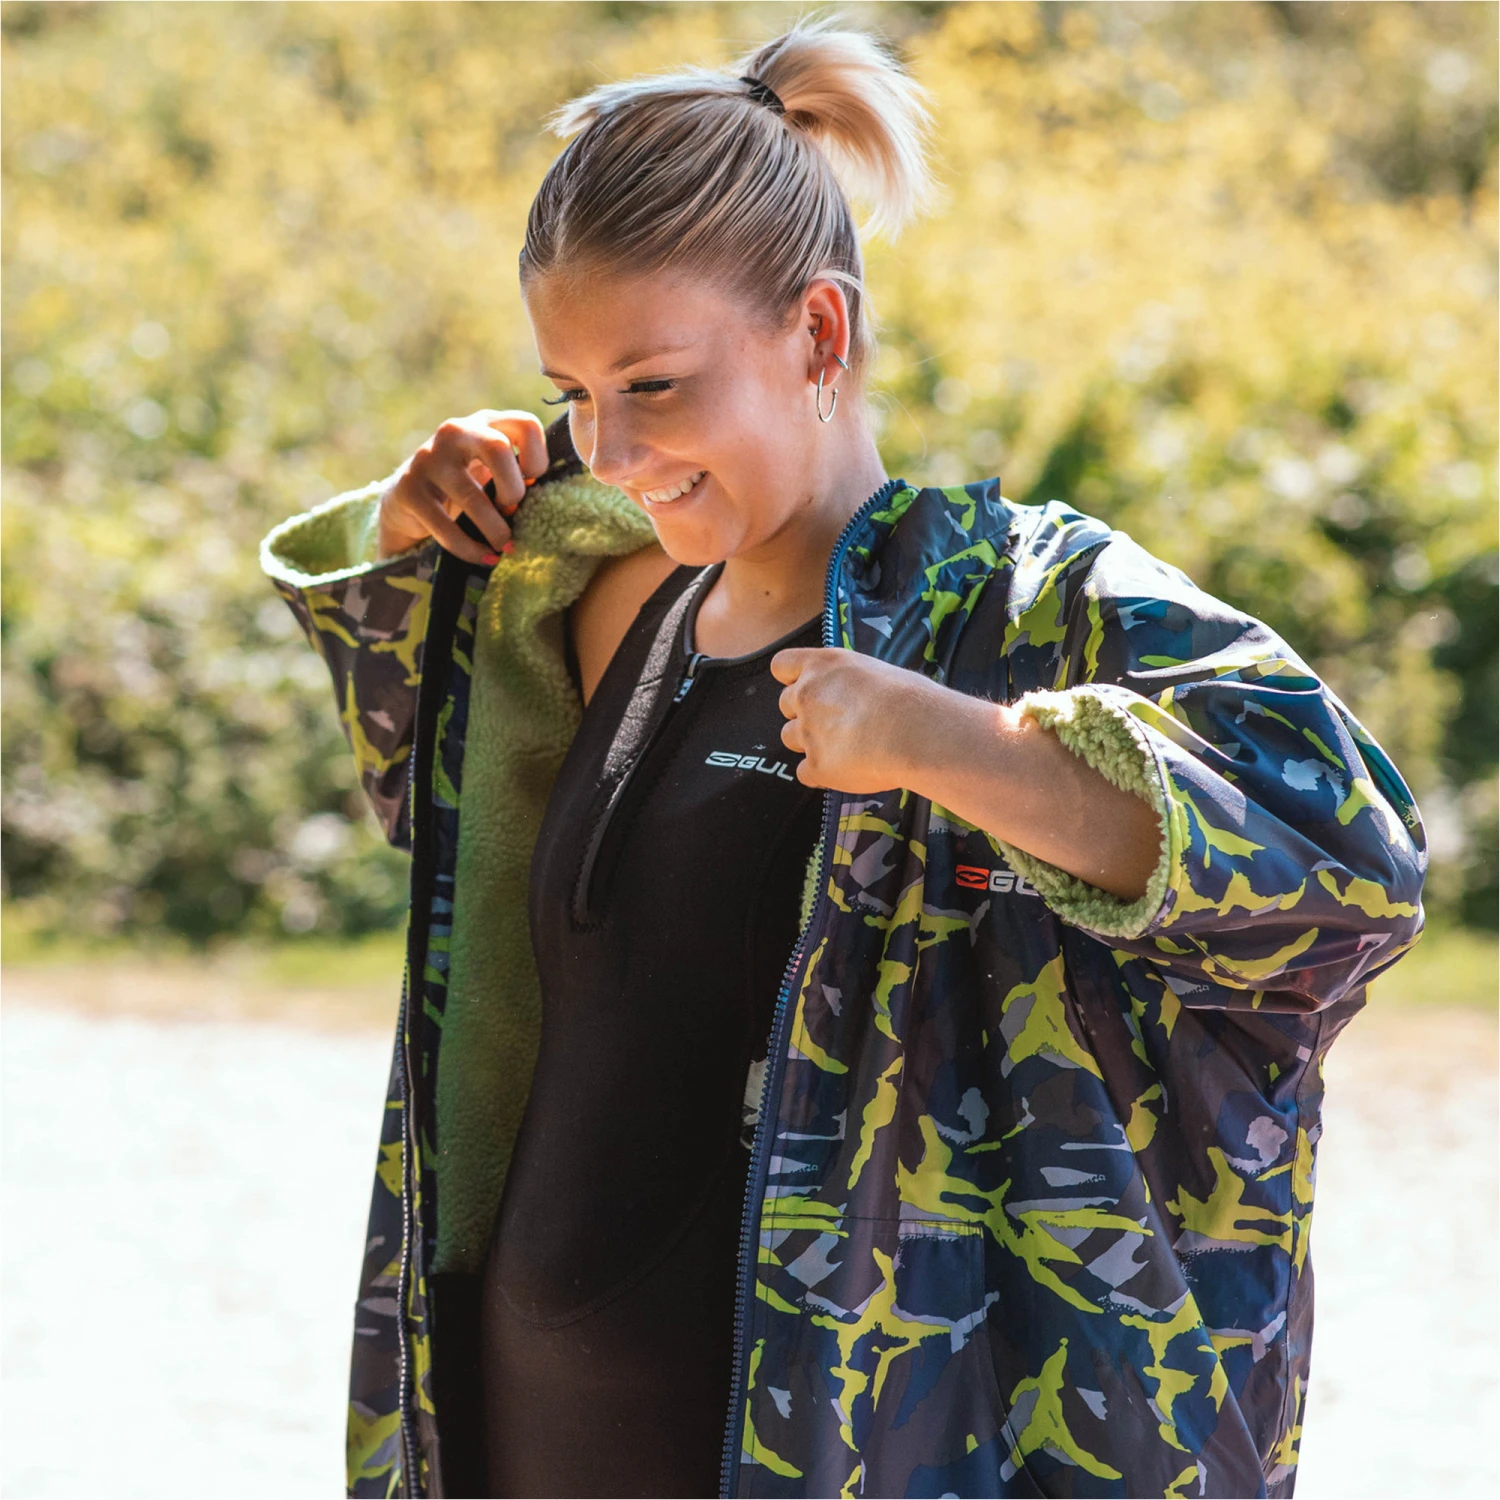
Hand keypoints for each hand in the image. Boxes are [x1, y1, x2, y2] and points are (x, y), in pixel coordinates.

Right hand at [377, 409, 547, 563]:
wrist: (408, 501)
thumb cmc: (465, 485)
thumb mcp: (491, 469)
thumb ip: (516, 473)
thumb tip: (543, 502)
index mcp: (484, 423)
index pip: (525, 425)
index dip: (538, 459)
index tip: (532, 485)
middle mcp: (455, 432)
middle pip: (498, 448)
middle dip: (512, 490)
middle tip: (513, 513)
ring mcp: (428, 458)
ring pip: (472, 496)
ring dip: (495, 529)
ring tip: (505, 546)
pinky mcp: (409, 489)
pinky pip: (446, 527)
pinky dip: (471, 549)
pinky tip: (485, 557)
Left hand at [770, 648, 935, 792]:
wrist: (915, 733)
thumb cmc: (910, 699)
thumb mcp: (877, 671)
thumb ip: (852, 682)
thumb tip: (857, 693)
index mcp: (822, 666)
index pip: (782, 665)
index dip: (791, 678)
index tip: (806, 686)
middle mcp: (807, 695)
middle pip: (785, 704)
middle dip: (805, 713)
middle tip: (836, 721)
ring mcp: (807, 732)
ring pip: (789, 738)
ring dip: (810, 743)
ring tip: (844, 746)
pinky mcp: (816, 766)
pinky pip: (804, 773)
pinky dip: (820, 774)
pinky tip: (846, 770)